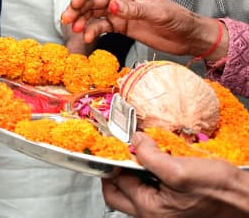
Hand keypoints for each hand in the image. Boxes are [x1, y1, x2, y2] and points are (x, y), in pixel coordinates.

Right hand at [60, 0, 224, 58]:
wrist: (188, 37)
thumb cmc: (177, 18)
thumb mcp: (157, 12)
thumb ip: (133, 9)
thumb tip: (112, 6)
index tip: (75, 4)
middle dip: (77, 8)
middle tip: (67, 19)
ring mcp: (118, 12)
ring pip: (92, 13)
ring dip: (81, 20)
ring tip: (76, 30)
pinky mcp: (120, 26)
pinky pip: (100, 26)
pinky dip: (92, 31)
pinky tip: (88, 36)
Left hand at [102, 133, 248, 216]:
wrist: (244, 199)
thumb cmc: (219, 190)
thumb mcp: (180, 169)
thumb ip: (150, 156)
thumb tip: (134, 141)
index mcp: (150, 210)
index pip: (116, 182)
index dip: (116, 160)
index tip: (119, 143)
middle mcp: (152, 216)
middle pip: (117, 193)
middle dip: (117, 171)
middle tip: (125, 152)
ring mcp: (161, 215)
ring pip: (133, 193)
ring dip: (134, 174)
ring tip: (145, 157)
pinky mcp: (170, 209)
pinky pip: (149, 193)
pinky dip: (148, 178)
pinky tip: (159, 166)